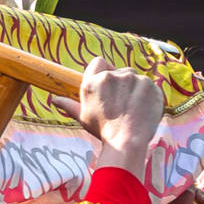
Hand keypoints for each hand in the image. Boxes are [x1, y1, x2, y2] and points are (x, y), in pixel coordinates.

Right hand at [73, 58, 163, 172]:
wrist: (126, 141)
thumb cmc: (103, 130)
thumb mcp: (83, 117)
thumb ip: (69, 105)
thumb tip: (54, 100)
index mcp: (92, 82)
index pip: (99, 62)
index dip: (105, 71)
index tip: (109, 84)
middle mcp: (110, 76)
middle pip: (120, 71)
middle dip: (122, 83)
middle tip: (123, 102)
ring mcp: (131, 79)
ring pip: (136, 78)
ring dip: (136, 89)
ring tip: (134, 108)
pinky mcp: (148, 84)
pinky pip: (149, 85)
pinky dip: (148, 95)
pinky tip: (144, 108)